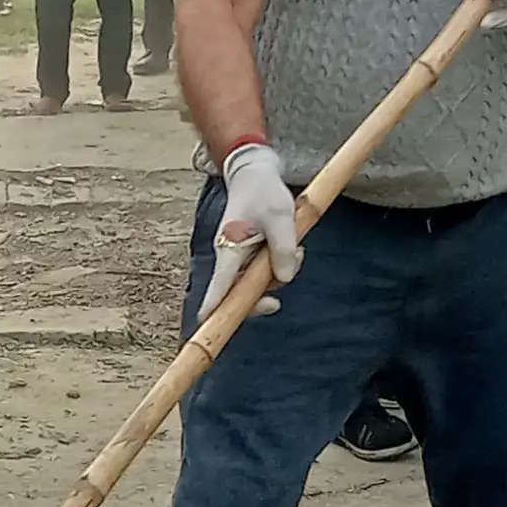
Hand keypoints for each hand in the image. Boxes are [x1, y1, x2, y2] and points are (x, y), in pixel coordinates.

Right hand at [202, 141, 302, 316]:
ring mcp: (239, 258)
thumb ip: (283, 249)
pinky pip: (263, 272)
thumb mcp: (280, 217)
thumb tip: (283, 280)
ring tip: (298, 250)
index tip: (208, 332)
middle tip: (276, 304)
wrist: (256, 173)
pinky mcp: (250, 255)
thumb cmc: (263, 193)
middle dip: (260, 299)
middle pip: (236, 296)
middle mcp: (230, 259)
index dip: (213, 313)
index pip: (218, 289)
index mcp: (229, 251)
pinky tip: (295, 249)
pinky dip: (280, 267)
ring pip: (255, 284)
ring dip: (278, 276)